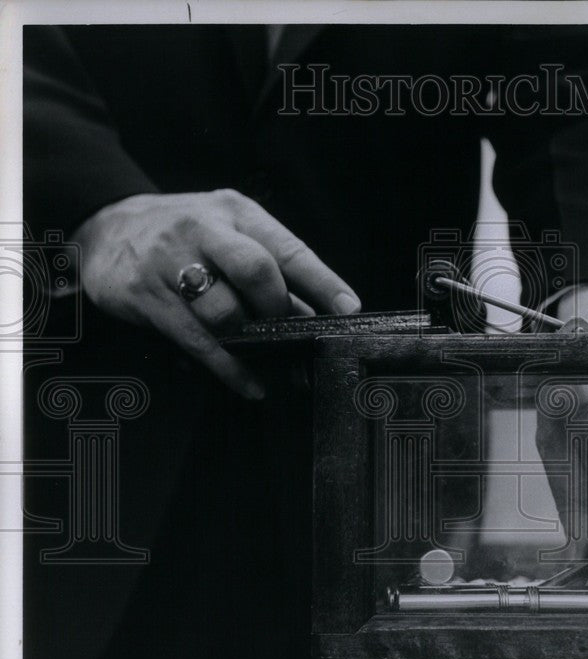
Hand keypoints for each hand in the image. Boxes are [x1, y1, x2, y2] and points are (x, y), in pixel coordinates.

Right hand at [72, 189, 361, 398]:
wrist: (106, 227)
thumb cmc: (186, 236)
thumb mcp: (230, 235)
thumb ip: (271, 273)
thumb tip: (314, 319)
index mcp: (237, 213)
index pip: (288, 247)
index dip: (322, 282)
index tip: (349, 309)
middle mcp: (204, 231)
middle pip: (255, 269)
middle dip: (277, 307)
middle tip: (286, 330)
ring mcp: (170, 262)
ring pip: (222, 309)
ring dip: (251, 340)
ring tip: (267, 358)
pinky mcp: (146, 295)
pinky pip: (196, 340)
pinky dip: (229, 368)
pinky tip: (250, 383)